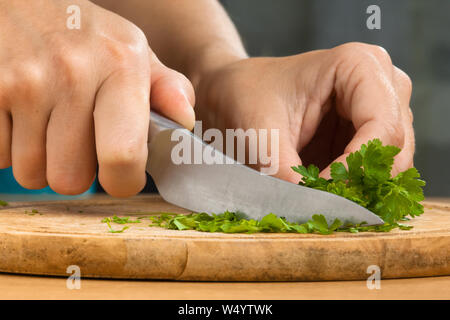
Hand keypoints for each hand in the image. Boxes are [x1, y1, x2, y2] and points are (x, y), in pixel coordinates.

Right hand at [0, 0, 194, 195]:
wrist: (23, 2)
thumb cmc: (86, 36)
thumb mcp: (134, 51)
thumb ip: (167, 89)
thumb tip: (186, 121)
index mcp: (121, 67)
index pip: (122, 156)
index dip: (123, 182)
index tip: (120, 175)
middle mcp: (72, 74)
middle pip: (70, 180)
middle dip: (75, 171)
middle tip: (78, 139)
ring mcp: (23, 83)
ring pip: (32, 174)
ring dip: (42, 161)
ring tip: (49, 125)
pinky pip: (0, 157)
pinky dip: (11, 148)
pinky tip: (23, 117)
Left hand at [195, 42, 413, 182]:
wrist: (236, 93)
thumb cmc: (246, 98)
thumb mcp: (259, 135)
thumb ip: (286, 175)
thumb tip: (311, 212)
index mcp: (359, 64)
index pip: (382, 127)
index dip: (355, 168)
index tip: (319, 192)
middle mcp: (381, 83)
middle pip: (395, 148)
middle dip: (361, 182)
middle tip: (322, 203)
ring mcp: (380, 109)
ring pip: (390, 165)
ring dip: (358, 189)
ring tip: (318, 198)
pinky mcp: (368, 133)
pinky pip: (375, 170)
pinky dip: (353, 188)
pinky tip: (323, 194)